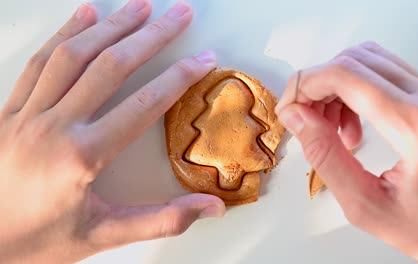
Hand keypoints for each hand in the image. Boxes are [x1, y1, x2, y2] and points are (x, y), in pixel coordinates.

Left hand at [0, 1, 224, 262]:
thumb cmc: (37, 242)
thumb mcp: (103, 235)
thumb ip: (161, 220)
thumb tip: (212, 208)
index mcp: (82, 157)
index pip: (142, 106)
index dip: (179, 78)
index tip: (203, 59)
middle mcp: (53, 126)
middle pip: (110, 67)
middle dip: (151, 36)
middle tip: (179, 14)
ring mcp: (26, 114)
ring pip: (73, 55)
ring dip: (111, 26)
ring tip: (140, 6)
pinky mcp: (8, 111)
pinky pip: (39, 62)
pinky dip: (64, 34)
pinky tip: (85, 15)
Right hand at [276, 42, 417, 262]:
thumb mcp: (366, 205)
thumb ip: (326, 157)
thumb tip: (297, 118)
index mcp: (416, 127)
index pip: (345, 75)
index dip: (305, 86)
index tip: (289, 110)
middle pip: (353, 61)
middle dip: (315, 84)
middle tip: (302, 118)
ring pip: (367, 60)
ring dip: (335, 86)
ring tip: (329, 127)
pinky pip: (382, 73)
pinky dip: (354, 89)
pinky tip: (350, 124)